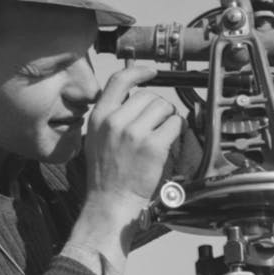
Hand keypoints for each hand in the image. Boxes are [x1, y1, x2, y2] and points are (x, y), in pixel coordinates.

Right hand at [84, 65, 182, 213]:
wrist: (111, 202)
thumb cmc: (106, 176)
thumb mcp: (96, 139)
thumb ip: (110, 117)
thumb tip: (133, 100)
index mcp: (99, 117)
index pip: (119, 81)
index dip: (138, 72)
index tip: (150, 72)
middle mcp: (115, 121)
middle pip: (148, 95)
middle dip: (158, 106)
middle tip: (158, 121)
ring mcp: (134, 133)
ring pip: (163, 107)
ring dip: (168, 117)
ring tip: (163, 131)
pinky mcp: (153, 146)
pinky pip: (174, 124)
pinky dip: (177, 129)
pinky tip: (170, 139)